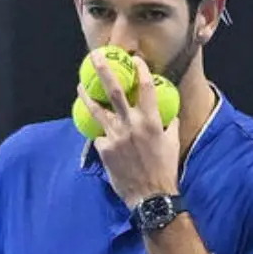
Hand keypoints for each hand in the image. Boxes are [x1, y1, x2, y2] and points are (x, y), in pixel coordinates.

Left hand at [77, 51, 180, 208]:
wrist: (151, 196)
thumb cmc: (165, 168)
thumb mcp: (172, 142)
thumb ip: (168, 124)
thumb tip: (167, 112)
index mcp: (151, 121)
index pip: (145, 88)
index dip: (139, 70)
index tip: (134, 59)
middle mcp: (131, 125)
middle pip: (114, 92)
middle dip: (104, 71)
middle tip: (95, 57)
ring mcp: (115, 137)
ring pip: (97, 111)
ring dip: (87, 96)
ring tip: (80, 85)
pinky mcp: (104, 150)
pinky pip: (99, 137)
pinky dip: (100, 133)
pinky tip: (97, 130)